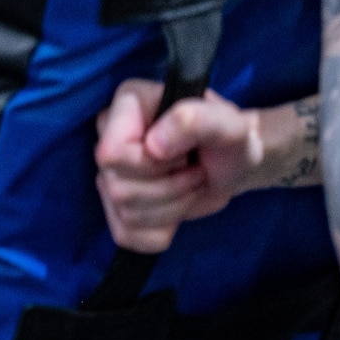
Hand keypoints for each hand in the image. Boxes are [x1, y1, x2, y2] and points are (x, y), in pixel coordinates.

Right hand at [94, 79, 265, 253]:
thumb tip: (153, 146)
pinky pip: (128, 236)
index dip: (150, 165)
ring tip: (192, 186)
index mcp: (127, 103)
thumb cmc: (229, 139)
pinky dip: (162, 232)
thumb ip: (195, 120)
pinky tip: (177, 210)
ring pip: (126, 214)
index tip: (183, 155)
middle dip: (170, 190)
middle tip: (196, 173)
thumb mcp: (227, 125)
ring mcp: (110, 174)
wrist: (231, 165)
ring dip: (172, 209)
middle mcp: (108, 135)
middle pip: (118, 188)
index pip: (110, 152)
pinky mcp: (118, 208)